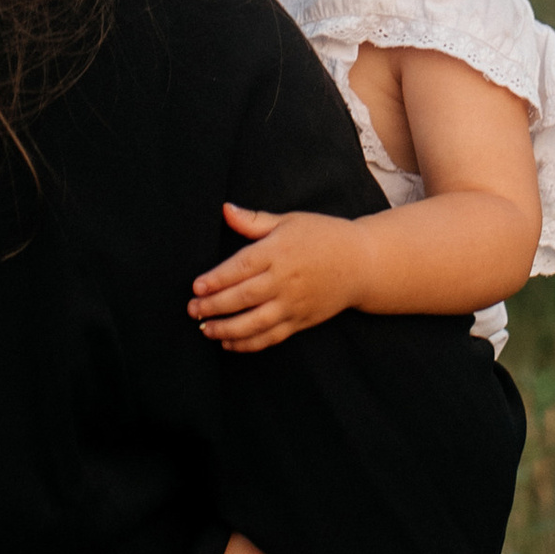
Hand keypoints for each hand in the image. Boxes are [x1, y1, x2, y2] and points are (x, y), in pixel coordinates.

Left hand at [188, 204, 364, 352]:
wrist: (362, 264)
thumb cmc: (323, 236)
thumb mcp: (289, 220)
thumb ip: (254, 220)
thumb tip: (225, 210)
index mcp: (279, 252)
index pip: (241, 268)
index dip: (216, 279)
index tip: (196, 286)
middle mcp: (285, 280)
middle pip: (243, 297)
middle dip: (214, 306)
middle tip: (192, 309)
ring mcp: (294, 304)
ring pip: (255, 323)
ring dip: (226, 329)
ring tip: (206, 329)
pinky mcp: (301, 321)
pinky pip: (271, 337)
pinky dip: (249, 343)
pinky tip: (229, 342)